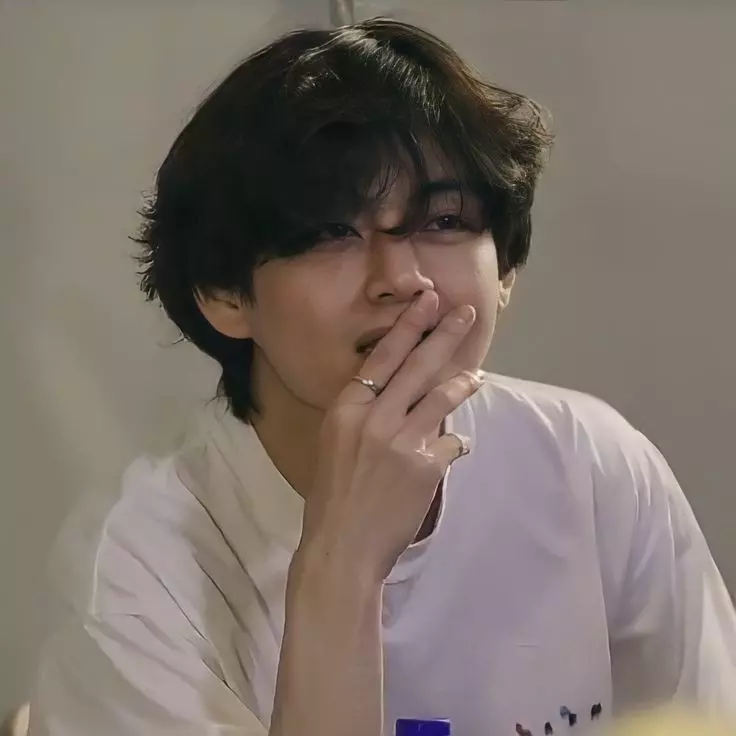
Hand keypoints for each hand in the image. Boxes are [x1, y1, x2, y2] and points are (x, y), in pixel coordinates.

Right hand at [298, 290, 482, 582]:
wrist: (341, 548)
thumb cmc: (332, 499)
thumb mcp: (335, 446)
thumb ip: (363, 417)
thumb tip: (397, 399)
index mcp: (346, 410)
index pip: (381, 358)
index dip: (407, 327)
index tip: (426, 302)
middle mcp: (373, 418)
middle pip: (415, 366)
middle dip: (443, 335)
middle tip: (465, 312)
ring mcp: (401, 441)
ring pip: (440, 397)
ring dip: (462, 381)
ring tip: (476, 373)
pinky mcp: (425, 467)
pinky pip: (451, 442)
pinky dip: (457, 441)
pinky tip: (460, 444)